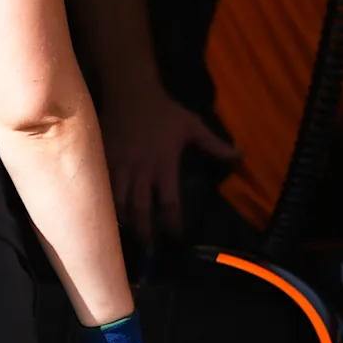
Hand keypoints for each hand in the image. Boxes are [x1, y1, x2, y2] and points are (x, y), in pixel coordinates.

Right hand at [102, 85, 241, 245]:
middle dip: (146, 233)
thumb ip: (215, 145)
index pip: (170, 203)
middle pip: (141, 210)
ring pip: (118, 203)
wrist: (130, 91)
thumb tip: (240, 158)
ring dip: (124, 224)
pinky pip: (101, 189)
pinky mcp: (102, 160)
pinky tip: (108, 218)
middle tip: (151, 251)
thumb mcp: (193, 126)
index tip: (178, 239)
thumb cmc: (164, 110)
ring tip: (129, 241)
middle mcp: (141, 170)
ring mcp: (119, 166)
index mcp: (164, 165)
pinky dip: (105, 206)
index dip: (173, 224)